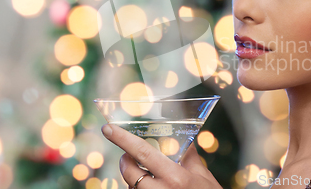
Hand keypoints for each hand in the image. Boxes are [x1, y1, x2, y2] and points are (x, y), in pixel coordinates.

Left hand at [101, 124, 222, 188]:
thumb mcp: (202, 175)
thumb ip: (189, 156)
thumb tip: (182, 138)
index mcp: (176, 177)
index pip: (143, 153)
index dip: (123, 139)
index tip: (108, 128)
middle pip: (129, 173)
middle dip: (125, 161)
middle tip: (128, 155)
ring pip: (131, 187)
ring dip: (132, 178)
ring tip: (146, 174)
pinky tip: (150, 186)